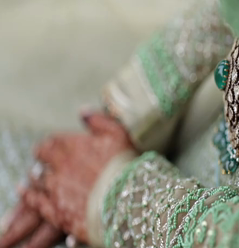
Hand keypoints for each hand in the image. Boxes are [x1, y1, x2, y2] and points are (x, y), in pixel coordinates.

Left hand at [0, 111, 133, 247]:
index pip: (50, 142)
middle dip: (45, 160)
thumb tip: (83, 112)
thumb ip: (98, 120)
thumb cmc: (125, 165)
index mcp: (71, 145)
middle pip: (41, 160)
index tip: (54, 147)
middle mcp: (59, 166)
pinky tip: (25, 193)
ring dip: (39, 177)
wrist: (128, 200)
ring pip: (37, 180)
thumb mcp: (118, 134)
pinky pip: (34, 202)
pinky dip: (28, 196)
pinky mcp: (56, 211)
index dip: (51, 145)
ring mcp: (55, 189)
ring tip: (43, 178)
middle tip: (51, 163)